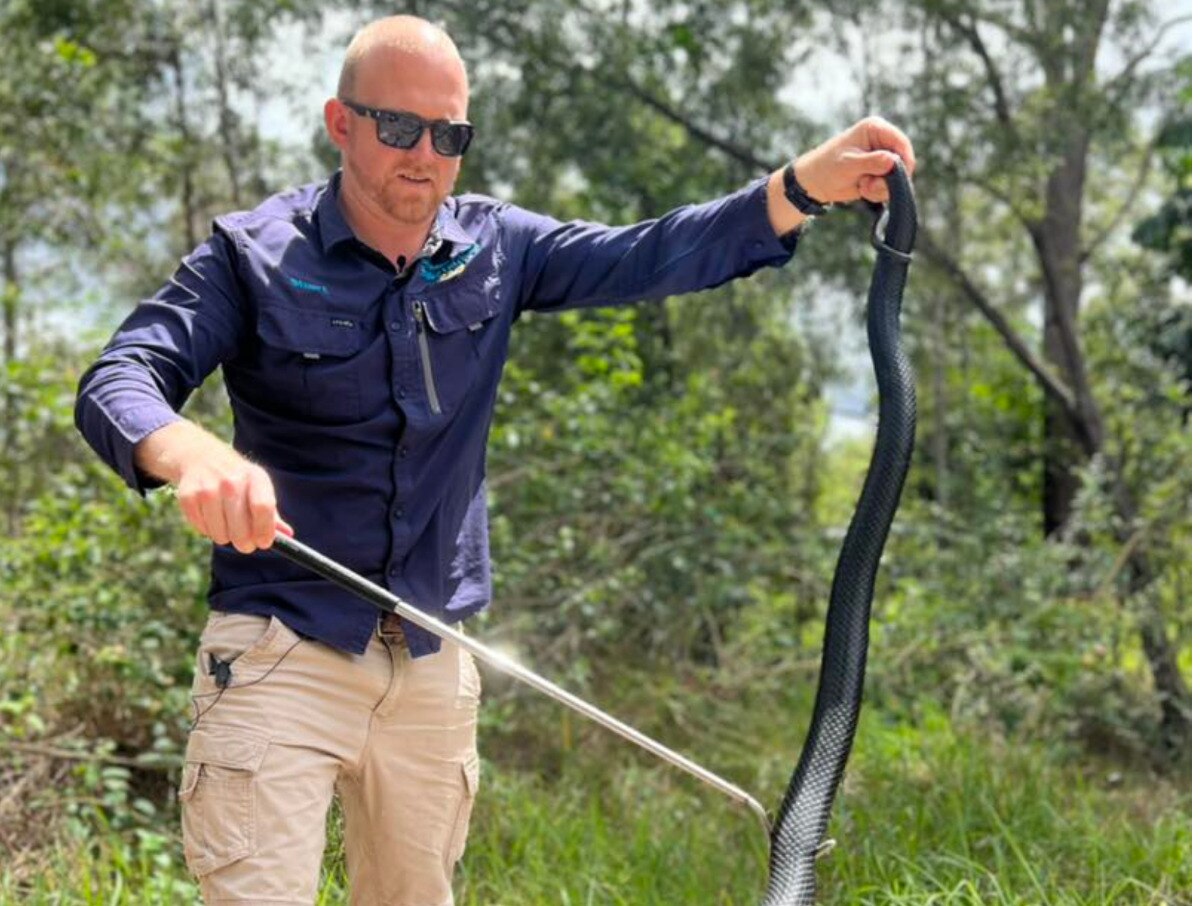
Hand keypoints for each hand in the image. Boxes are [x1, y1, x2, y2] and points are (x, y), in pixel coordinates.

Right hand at [136, 420, 292, 552]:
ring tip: (227, 526)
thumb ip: (272, 514)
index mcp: (255, 477)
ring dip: (225, 537)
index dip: (265, 530)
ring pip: (220, 534)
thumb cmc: (238, 480)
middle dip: (245, 543)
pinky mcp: (188, 496)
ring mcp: (208, 488)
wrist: (201, 457)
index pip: (263, 508)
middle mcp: (231, 481)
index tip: (264, 542)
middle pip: (241, 529)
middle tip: (245, 543)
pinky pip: (202, 529)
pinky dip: (208, 530)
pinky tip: (211, 517)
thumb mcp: (258, 488)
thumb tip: (288, 536)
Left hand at [792, 116, 916, 205]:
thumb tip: (893, 161)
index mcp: (875, 129)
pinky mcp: (879, 173)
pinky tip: (863, 189)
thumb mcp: (848, 164)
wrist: (815, 183)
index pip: (901, 142)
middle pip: (903, 161)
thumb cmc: (827, 167)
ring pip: (898, 177)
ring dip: (882, 187)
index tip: (897, 177)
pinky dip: (879, 192)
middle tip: (869, 186)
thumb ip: (871, 162)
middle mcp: (881, 141)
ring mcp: (881, 158)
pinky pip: (890, 186)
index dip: (904, 160)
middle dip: (889, 178)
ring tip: (863, 187)